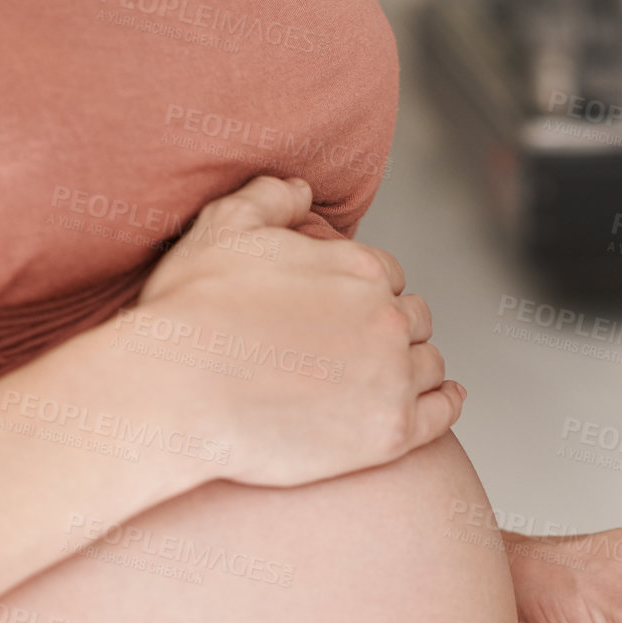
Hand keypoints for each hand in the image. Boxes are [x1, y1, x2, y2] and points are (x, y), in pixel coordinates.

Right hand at [131, 175, 464, 487]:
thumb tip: (302, 188)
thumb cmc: (189, 313)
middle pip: (413, 320)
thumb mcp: (222, 228)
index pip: (388, 277)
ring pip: (428, 365)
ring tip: (393, 378)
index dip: (367, 293)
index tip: (346, 314)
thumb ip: (269, 198)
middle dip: (393, 329)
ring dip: (416, 366)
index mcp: (359, 269)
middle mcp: (387, 320)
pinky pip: (441, 414)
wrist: (175, 394)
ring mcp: (393, 379)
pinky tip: (443, 399)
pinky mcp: (390, 433)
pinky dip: (446, 402)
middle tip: (362, 350)